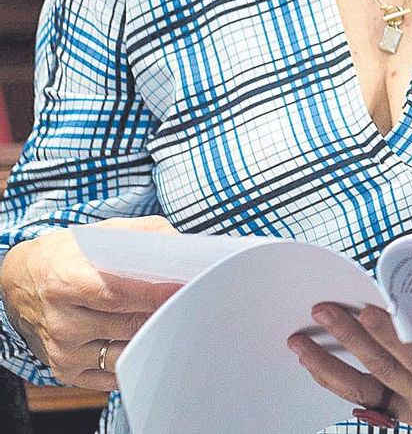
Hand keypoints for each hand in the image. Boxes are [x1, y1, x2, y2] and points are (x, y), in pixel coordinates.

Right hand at [0, 216, 181, 389]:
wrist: (20, 281)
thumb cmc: (71, 253)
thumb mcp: (104, 232)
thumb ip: (147, 235)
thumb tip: (185, 250)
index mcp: (67, 282)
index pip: (121, 293)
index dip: (159, 293)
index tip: (190, 288)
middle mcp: (62, 322)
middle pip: (128, 324)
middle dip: (165, 313)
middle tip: (195, 302)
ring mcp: (63, 351)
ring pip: (125, 352)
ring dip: (155, 338)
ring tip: (178, 320)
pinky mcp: (66, 372)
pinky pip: (112, 374)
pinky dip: (137, 359)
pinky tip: (153, 341)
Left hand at [289, 304, 411, 429]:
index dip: (391, 335)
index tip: (367, 310)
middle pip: (386, 370)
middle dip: (351, 338)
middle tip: (324, 310)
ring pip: (368, 391)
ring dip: (330, 368)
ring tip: (301, 345)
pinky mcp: (408, 411)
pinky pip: (370, 399)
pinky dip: (342, 383)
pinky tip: (317, 366)